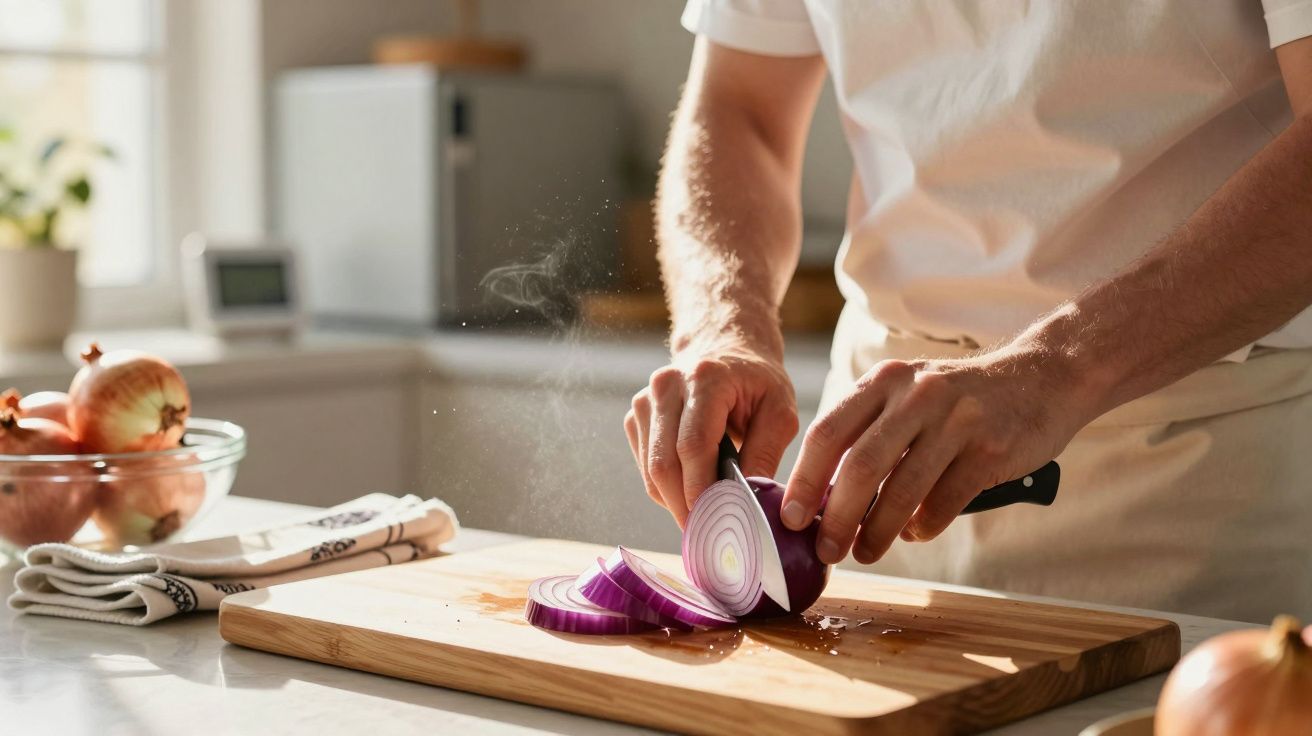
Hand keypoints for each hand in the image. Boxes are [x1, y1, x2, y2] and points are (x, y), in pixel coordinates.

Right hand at [625, 338, 798, 526]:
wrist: (726, 348)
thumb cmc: (757, 382)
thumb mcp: (780, 411)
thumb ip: (765, 454)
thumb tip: (747, 502)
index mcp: (706, 378)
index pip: (693, 445)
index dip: (700, 489)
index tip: (714, 523)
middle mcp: (667, 385)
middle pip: (664, 461)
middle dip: (684, 505)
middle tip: (707, 535)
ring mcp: (646, 399)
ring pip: (650, 469)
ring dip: (674, 501)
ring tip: (703, 519)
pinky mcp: (637, 415)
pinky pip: (645, 466)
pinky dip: (666, 488)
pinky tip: (690, 492)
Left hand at [781, 349, 1091, 564]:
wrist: (1042, 377)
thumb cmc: (959, 399)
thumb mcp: (907, 394)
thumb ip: (868, 431)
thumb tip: (822, 495)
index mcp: (884, 381)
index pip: (828, 432)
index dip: (804, 479)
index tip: (790, 518)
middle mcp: (916, 395)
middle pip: (860, 466)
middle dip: (837, 516)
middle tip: (826, 549)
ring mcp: (956, 420)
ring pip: (903, 489)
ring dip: (878, 531)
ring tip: (866, 553)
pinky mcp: (990, 448)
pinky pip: (945, 500)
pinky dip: (923, 526)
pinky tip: (914, 535)